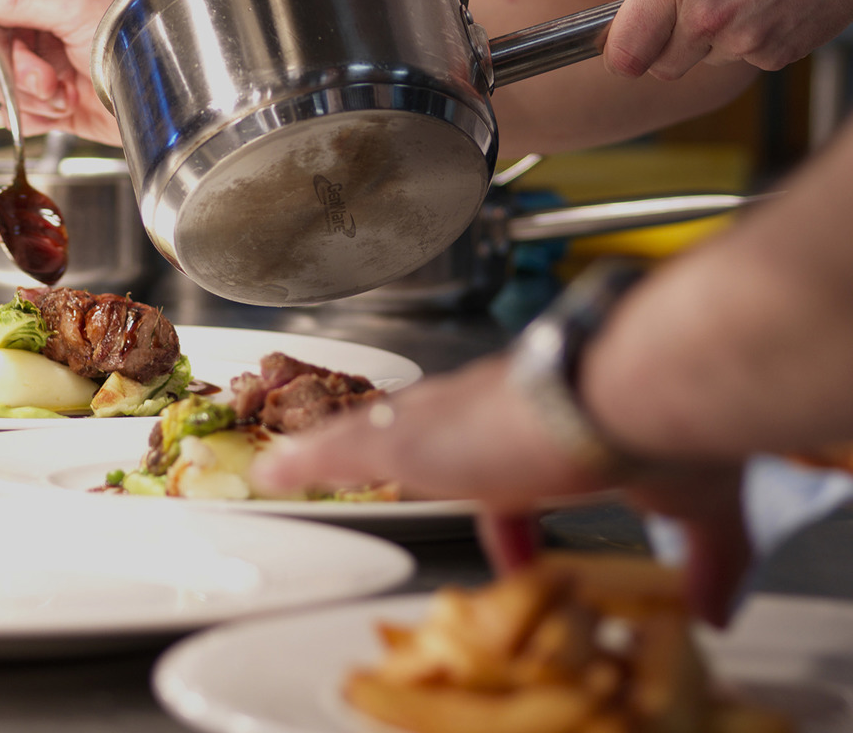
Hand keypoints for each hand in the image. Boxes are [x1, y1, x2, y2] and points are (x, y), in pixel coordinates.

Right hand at [0, 0, 130, 145]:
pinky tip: (60, 110)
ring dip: (28, 92)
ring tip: (62, 92)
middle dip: (13, 64)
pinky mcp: (56, 103)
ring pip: (2, 80)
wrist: (167, 97)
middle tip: (39, 74)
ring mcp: (51, 66)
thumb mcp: (77, 8)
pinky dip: (33, 116)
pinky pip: (18, 113)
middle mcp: (50, 25)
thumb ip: (20, 0)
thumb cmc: (139, 38)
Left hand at [252, 353, 751, 625]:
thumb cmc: (660, 422)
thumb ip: (706, 557)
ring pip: (380, 433)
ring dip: (343, 451)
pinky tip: (275, 473)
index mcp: (550, 418)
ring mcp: (444, 421)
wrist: (627, 385)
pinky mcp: (411, 440)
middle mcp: (488, 409)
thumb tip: (719, 608)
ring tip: (303, 464)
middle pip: (432, 431)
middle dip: (411, 455)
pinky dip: (307, 462)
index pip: (512, 461)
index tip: (516, 530)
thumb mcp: (694, 503)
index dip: (510, 506)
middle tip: (388, 473)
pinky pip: (340, 449)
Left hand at [602, 0, 852, 78]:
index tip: (625, 42)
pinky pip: (743, 60)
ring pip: (702, 62)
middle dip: (666, 44)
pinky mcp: (776, 54)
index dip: (621, 50)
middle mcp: (708, 13)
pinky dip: (749, 40)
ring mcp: (744, 39)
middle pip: (660, 66)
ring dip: (710, 39)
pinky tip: (768, 2)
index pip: (625, 51)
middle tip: (690, 7)